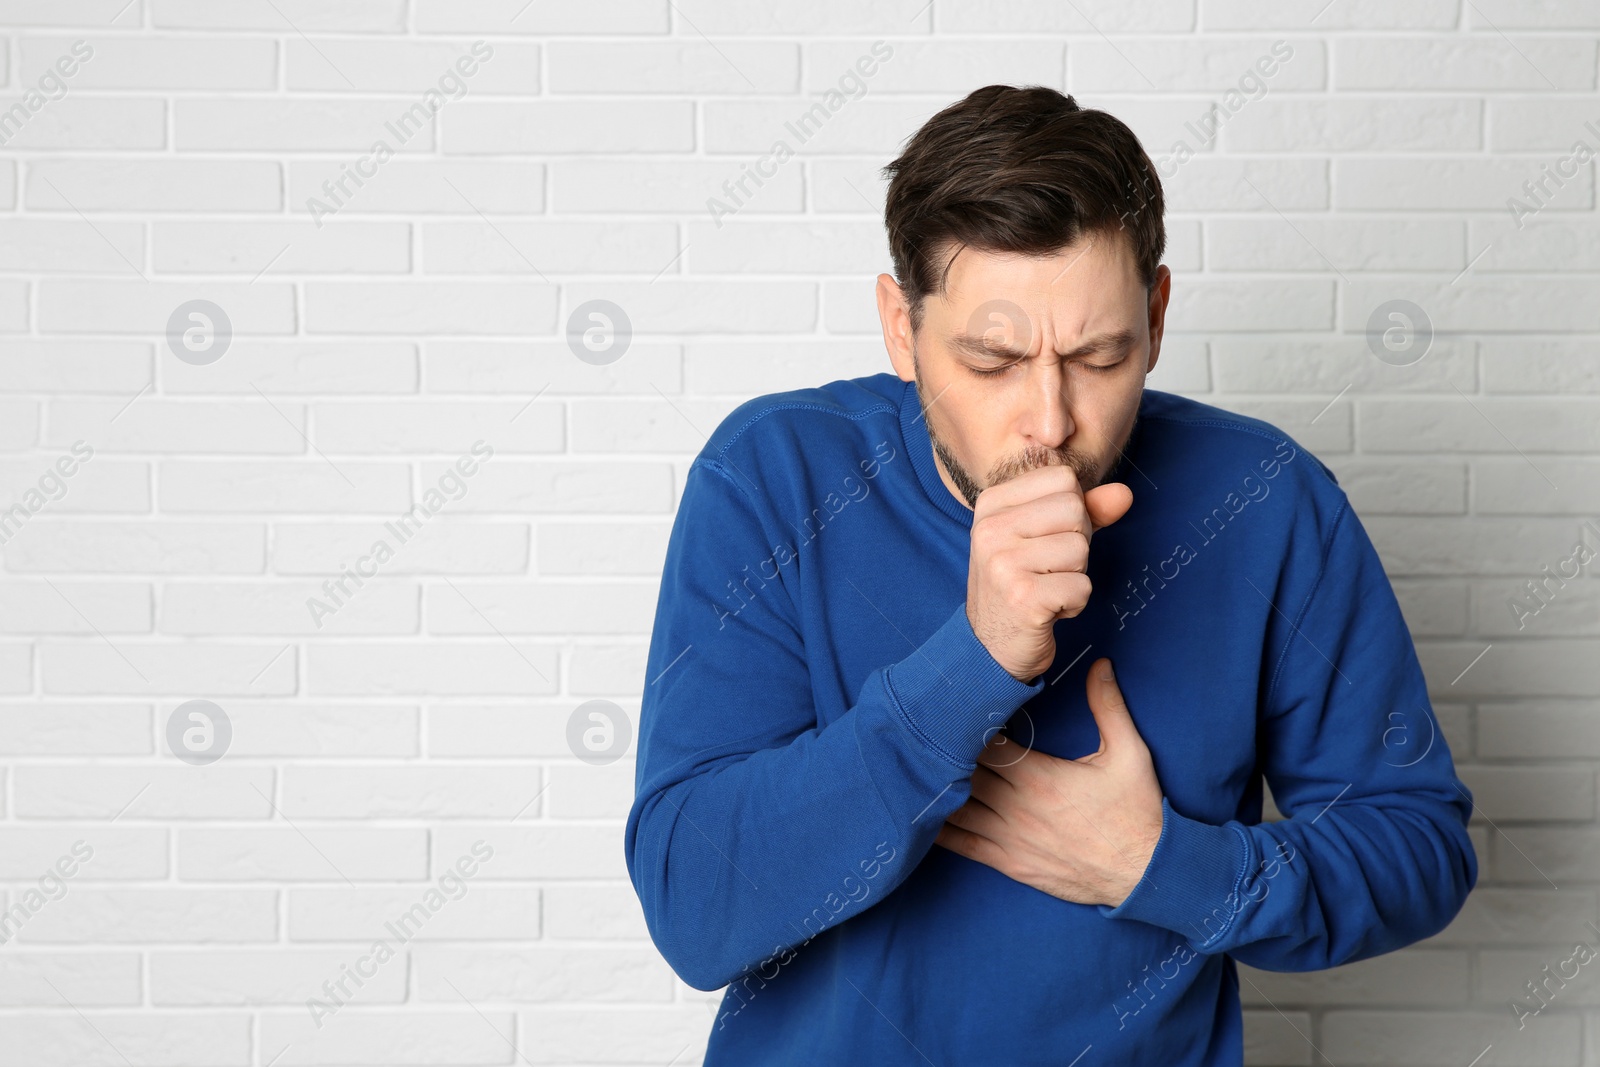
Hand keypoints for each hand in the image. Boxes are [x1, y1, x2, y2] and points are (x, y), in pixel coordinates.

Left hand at [934, 658, 1163, 907]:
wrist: (1145, 872)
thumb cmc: (1136, 812)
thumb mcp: (1130, 754)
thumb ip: (1108, 706)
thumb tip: (1101, 665)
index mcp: (1039, 777)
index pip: (985, 745)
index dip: (967, 729)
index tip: (957, 712)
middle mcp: (1017, 808)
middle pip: (964, 773)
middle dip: (947, 754)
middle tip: (928, 734)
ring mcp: (1010, 839)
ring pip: (956, 809)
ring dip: (939, 788)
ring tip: (919, 768)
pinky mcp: (1009, 864)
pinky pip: (962, 846)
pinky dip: (939, 830)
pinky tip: (921, 815)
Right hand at [965, 465, 1132, 682]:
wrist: (991, 646)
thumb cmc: (1021, 584)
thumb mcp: (1046, 537)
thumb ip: (1086, 510)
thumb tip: (1123, 494)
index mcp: (991, 503)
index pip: (1063, 479)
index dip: (1071, 512)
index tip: (1044, 540)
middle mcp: (990, 528)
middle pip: (1075, 509)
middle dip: (1076, 544)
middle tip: (1047, 569)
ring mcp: (1002, 562)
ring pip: (1081, 548)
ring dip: (1075, 576)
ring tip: (1046, 588)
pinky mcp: (1022, 596)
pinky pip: (1082, 586)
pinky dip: (1074, 603)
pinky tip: (1048, 609)